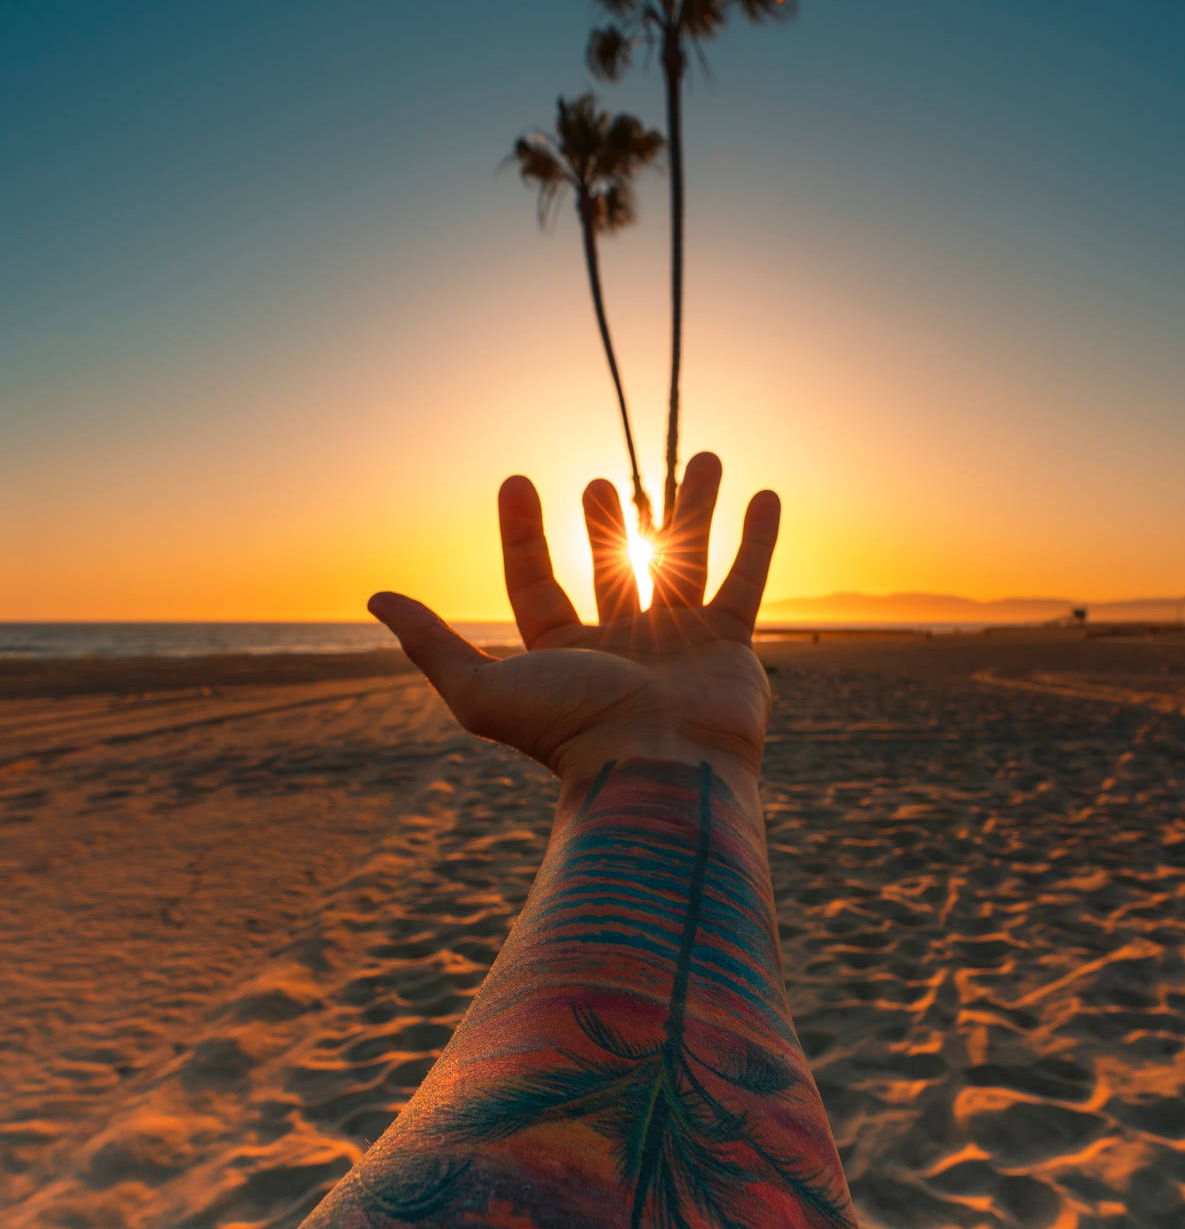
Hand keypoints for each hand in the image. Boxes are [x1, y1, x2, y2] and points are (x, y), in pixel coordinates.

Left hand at [368, 452, 780, 787]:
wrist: (658, 769)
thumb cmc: (570, 732)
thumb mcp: (481, 690)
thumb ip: (431, 644)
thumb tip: (375, 597)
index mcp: (562, 655)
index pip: (535, 583)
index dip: (522, 533)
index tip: (516, 479)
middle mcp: (620, 648)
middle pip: (610, 571)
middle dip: (604, 527)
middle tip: (598, 482)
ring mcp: (678, 645)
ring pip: (683, 563)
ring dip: (690, 511)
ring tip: (702, 458)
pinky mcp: (730, 647)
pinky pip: (746, 582)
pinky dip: (757, 540)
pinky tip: (764, 495)